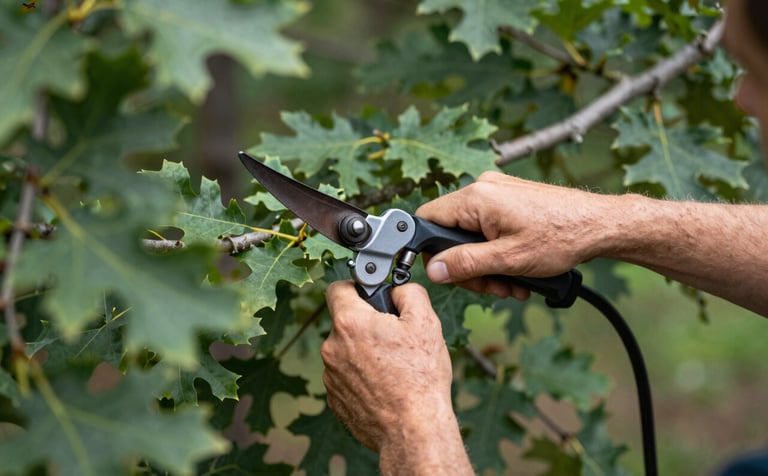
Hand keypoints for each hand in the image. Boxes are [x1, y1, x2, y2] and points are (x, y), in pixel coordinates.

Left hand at [321, 281, 472, 473]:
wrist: (413, 430)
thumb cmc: (420, 377)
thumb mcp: (426, 322)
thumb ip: (408, 293)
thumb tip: (397, 289)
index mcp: (350, 322)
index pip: (338, 288)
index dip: (356, 288)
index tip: (371, 297)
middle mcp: (332, 347)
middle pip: (344, 322)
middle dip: (366, 325)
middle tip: (394, 338)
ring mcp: (330, 376)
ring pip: (345, 351)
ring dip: (363, 352)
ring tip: (393, 367)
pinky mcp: (334, 399)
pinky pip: (346, 377)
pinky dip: (361, 377)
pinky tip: (385, 386)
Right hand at [416, 171, 614, 296]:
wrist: (600, 225)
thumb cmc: (562, 237)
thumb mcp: (508, 260)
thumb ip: (465, 264)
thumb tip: (433, 269)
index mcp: (477, 198)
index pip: (428, 219)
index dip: (431, 250)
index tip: (450, 273)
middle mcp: (484, 188)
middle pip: (450, 231)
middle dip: (467, 265)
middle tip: (491, 287)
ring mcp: (498, 191)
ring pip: (471, 233)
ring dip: (485, 263)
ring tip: (510, 284)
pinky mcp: (510, 198)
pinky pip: (488, 227)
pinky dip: (497, 250)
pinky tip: (516, 270)